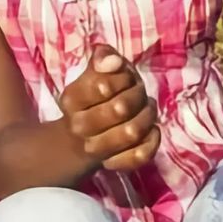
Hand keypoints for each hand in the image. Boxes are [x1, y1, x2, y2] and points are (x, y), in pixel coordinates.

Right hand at [58, 43, 160, 172]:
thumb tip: (112, 62)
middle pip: (120, 109)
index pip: (103, 85)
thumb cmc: (100, 92)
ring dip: (147, 116)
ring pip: (132, 132)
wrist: (86, 133)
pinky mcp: (117, 163)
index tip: (124, 77)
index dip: (122, 77)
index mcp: (71, 100)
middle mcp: (79, 127)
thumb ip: (103, 57)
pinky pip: (140, 156)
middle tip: (138, 93)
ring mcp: (97, 149)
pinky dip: (151, 141)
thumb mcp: (98, 69)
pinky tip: (151, 130)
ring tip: (145, 109)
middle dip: (136, 95)